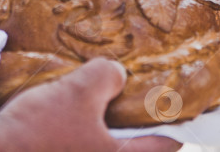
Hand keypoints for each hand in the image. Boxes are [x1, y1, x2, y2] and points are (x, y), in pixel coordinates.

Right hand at [0, 59, 179, 151]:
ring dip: (106, 135)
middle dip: (136, 130)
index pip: (167, 144)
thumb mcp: (78, 91)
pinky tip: (70, 123)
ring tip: (99, 110)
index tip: (181, 106)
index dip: (176, 122)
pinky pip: (81, 150)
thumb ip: (107, 77)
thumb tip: (116, 76)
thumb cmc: (38, 130)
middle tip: (134, 104)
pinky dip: (83, 139)